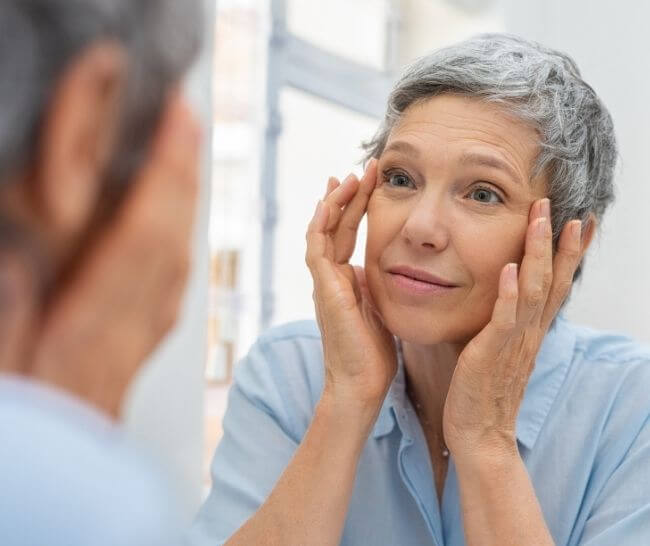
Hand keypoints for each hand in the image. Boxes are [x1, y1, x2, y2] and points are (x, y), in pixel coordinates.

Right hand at [25, 95, 200, 417]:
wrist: (61, 473)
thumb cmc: (30, 414)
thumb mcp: (6, 353)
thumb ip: (16, 303)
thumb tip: (30, 244)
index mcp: (93, 326)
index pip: (142, 234)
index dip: (163, 173)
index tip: (176, 122)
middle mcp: (130, 325)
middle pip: (169, 236)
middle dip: (180, 172)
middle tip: (185, 118)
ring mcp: (142, 333)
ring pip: (176, 254)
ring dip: (182, 198)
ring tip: (181, 151)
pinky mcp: (142, 338)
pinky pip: (171, 278)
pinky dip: (175, 235)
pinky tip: (173, 216)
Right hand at [306, 160, 396, 409]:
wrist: (361, 384)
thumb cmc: (373, 353)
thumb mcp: (380, 308)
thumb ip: (377, 285)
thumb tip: (387, 266)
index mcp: (345, 280)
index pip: (348, 233)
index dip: (357, 206)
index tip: (370, 181)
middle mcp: (331, 277)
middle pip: (335, 226)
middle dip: (349, 195)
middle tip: (363, 168)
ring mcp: (324, 283)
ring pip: (322, 231)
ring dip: (335, 202)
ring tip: (351, 176)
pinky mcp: (324, 290)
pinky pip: (317, 249)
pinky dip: (321, 223)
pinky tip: (331, 201)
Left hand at [442, 198, 582, 460]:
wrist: (479, 434)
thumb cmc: (482, 391)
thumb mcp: (497, 350)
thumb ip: (501, 323)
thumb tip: (496, 297)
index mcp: (529, 331)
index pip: (555, 285)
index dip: (569, 254)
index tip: (580, 223)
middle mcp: (528, 333)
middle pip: (552, 281)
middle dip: (560, 243)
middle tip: (565, 209)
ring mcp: (513, 343)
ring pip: (533, 291)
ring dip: (538, 254)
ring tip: (541, 221)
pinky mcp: (491, 354)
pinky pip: (504, 320)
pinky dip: (510, 294)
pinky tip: (512, 269)